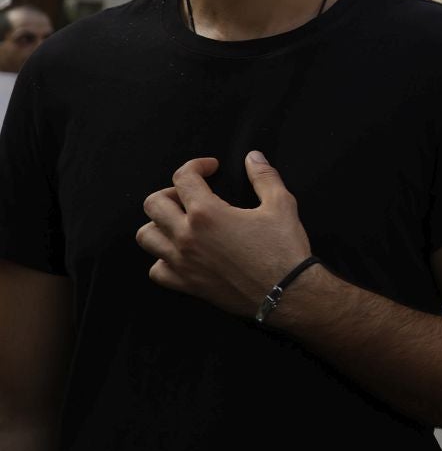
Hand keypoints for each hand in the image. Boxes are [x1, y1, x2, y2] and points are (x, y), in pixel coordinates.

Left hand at [135, 153, 312, 317]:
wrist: (285, 292)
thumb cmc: (283, 250)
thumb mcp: (281, 204)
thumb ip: (264, 177)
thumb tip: (254, 158)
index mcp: (207, 213)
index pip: (183, 178)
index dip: (196, 165)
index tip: (210, 168)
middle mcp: (186, 237)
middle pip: (153, 204)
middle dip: (172, 191)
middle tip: (192, 193)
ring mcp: (182, 262)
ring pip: (147, 236)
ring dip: (160, 223)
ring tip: (180, 221)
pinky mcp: (186, 284)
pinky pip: (156, 269)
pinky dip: (163, 258)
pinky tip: (182, 253)